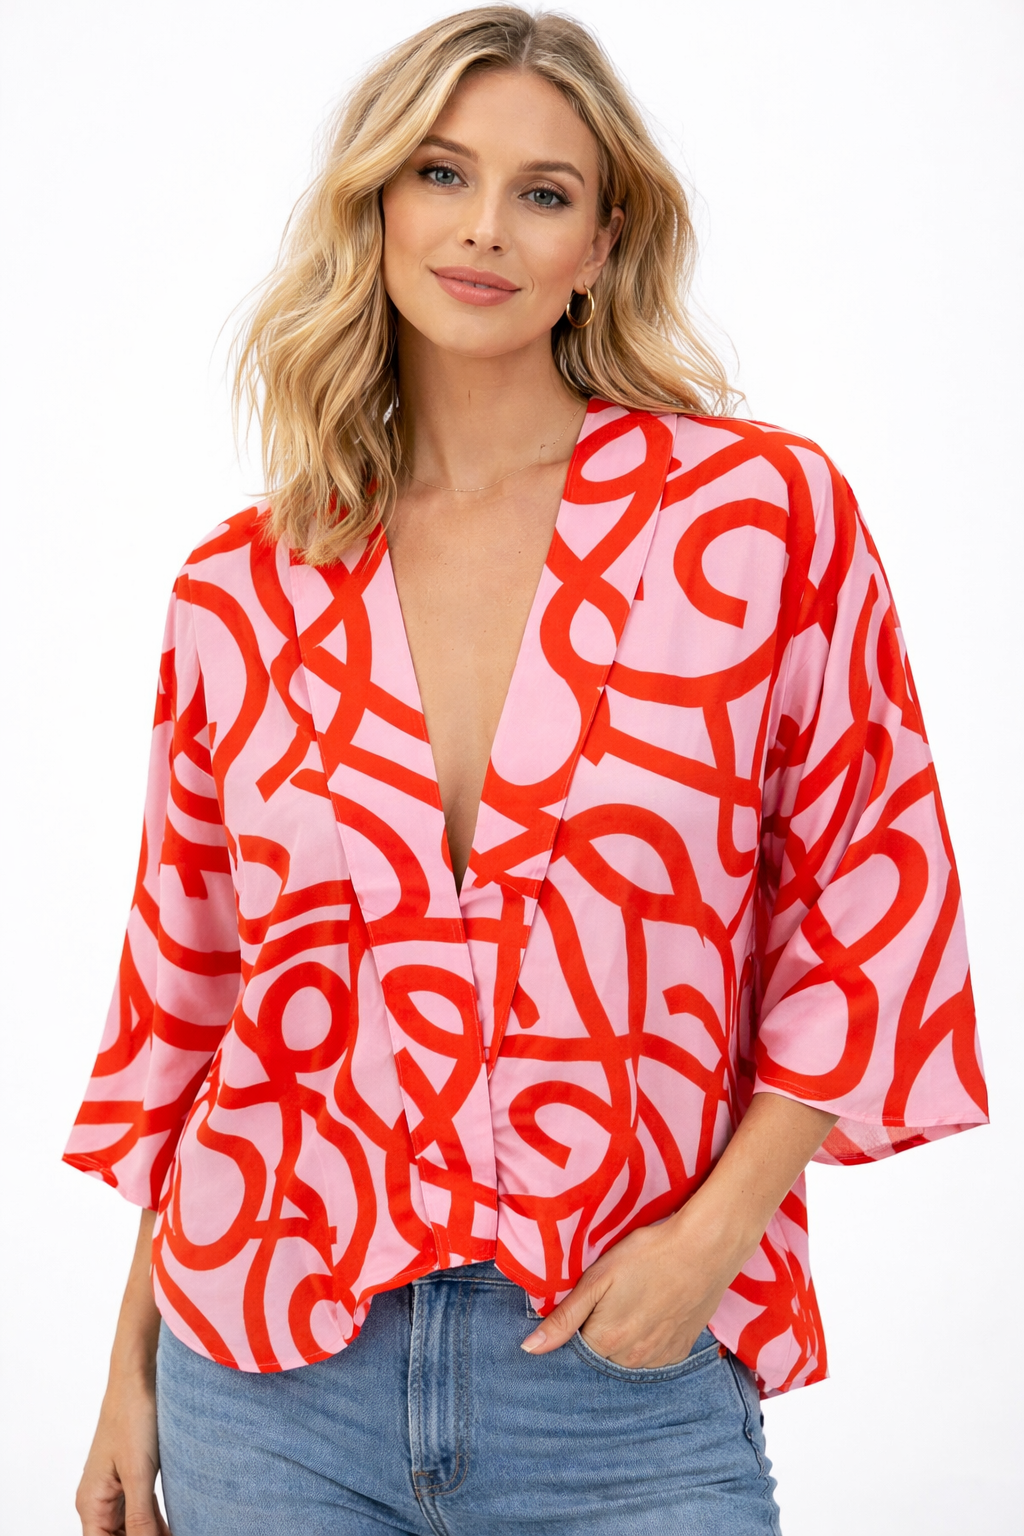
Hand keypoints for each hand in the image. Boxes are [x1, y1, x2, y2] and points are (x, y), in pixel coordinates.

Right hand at [76, 1369, 169, 1535]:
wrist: (140, 1375)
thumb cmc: (133, 1416)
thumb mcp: (138, 1473)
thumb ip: (140, 1518)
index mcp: (91, 1503)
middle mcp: (99, 1500)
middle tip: (175, 1533)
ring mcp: (115, 1488)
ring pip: (132, 1528)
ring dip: (153, 1533)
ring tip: (182, 1529)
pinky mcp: (132, 1475)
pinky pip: (142, 1509)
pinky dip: (158, 1521)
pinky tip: (179, 1523)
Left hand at [520, 1197, 742, 1368]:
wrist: (704, 1248)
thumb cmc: (646, 1255)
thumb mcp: (597, 1278)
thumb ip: (563, 1318)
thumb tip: (529, 1350)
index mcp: (605, 1342)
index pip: (576, 1346)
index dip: (580, 1322)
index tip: (592, 1299)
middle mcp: (632, 1360)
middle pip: (603, 1354)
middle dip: (602, 1331)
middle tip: (616, 1296)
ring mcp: (660, 1358)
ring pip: (629, 1356)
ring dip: (626, 1338)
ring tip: (636, 1300)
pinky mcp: (681, 1351)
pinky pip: (655, 1355)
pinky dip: (650, 1339)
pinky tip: (655, 1310)